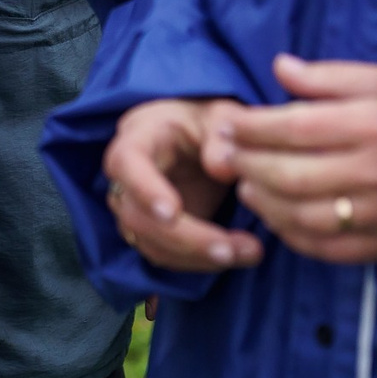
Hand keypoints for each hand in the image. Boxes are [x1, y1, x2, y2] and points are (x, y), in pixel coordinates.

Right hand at [102, 97, 262, 271]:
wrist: (204, 140)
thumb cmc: (209, 122)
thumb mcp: (222, 115)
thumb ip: (223, 133)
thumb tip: (219, 167)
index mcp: (140, 135)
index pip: (127, 162)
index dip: (144, 189)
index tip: (174, 213)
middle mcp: (127, 175)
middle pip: (136, 215)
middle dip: (185, 238)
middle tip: (231, 249)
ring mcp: (135, 207)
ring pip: (150, 243)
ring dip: (197, 256)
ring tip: (249, 251)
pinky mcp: (151, 231)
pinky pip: (166, 256)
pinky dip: (200, 262)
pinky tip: (237, 254)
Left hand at [201, 54, 376, 265]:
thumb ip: (329, 77)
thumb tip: (279, 67)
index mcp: (372, 123)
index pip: (294, 126)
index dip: (253, 126)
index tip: (231, 123)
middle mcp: (376, 170)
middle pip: (291, 174)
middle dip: (248, 164)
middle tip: (227, 156)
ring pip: (305, 215)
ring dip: (266, 203)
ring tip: (247, 185)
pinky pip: (331, 248)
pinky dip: (295, 236)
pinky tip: (278, 219)